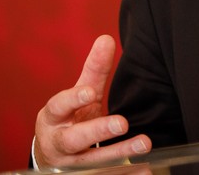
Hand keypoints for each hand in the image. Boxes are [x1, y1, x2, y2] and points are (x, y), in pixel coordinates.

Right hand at [34, 35, 150, 167]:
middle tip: (123, 122)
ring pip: (92, 162)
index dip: (73, 99)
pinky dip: (126, 174)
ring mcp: (71, 166)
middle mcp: (59, 143)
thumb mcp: (79, 97)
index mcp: (53, 118)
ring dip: (119, 155)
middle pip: (74, 139)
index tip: (91, 92)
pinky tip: (145, 170)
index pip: (59, 106)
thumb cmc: (70, 120)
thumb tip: (106, 38)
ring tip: (144, 144)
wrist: (53, 159)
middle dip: (97, 131)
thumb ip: (93, 72)